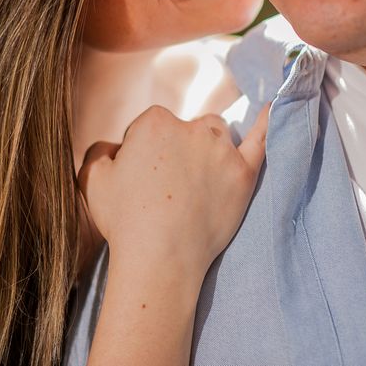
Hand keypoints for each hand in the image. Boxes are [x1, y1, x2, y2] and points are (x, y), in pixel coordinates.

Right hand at [78, 104, 267, 276]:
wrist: (160, 258)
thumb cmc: (124, 221)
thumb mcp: (93, 179)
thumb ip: (100, 151)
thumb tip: (115, 147)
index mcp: (154, 123)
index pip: (150, 125)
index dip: (143, 152)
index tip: (141, 179)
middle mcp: (191, 128)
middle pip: (185, 127)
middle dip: (176, 148)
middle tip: (167, 185)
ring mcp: (221, 150)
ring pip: (216, 133)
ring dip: (208, 145)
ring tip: (197, 179)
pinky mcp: (243, 173)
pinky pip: (261, 140)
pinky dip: (267, 122)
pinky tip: (272, 107)